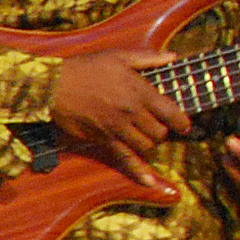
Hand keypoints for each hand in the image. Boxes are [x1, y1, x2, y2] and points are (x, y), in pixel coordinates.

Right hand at [48, 44, 182, 190]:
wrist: (55, 86)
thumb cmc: (86, 68)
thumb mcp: (119, 56)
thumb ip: (148, 58)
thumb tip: (172, 57)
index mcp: (140, 92)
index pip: (171, 112)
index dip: (181, 122)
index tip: (184, 126)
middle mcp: (132, 113)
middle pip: (159, 133)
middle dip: (161, 132)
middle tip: (156, 128)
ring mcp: (118, 128)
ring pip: (146, 146)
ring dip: (149, 145)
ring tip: (144, 139)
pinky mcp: (104, 139)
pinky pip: (125, 159)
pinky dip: (139, 172)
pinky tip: (150, 183)